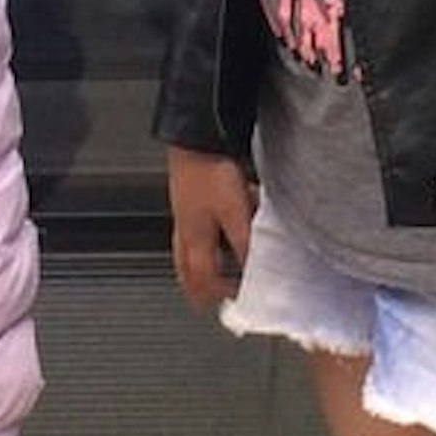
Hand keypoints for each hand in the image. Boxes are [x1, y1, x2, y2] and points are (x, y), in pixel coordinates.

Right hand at [167, 147, 255, 313]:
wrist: (196, 135)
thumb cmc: (209, 170)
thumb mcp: (234, 211)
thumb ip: (244, 242)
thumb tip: (252, 269)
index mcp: (195, 237)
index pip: (203, 278)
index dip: (219, 294)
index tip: (234, 300)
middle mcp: (185, 228)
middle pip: (185, 269)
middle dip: (195, 288)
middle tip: (203, 300)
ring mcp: (183, 212)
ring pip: (185, 249)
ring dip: (195, 265)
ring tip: (204, 274)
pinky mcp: (187, 196)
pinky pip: (190, 229)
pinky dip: (199, 240)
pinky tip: (212, 230)